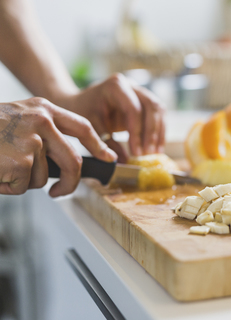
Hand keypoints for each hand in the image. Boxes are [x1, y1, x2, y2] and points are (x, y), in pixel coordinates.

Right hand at [0, 97, 116, 196]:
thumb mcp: (18, 119)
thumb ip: (45, 134)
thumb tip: (67, 163)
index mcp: (44, 108)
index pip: (83, 127)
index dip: (98, 145)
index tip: (109, 158)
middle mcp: (42, 120)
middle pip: (74, 160)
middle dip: (71, 183)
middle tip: (61, 192)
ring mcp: (32, 140)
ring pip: (44, 177)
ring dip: (25, 181)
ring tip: (2, 165)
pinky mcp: (21, 160)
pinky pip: (25, 186)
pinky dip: (9, 187)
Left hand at [56, 73, 165, 162]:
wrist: (81, 103)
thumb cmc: (83, 113)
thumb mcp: (91, 129)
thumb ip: (106, 145)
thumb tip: (124, 162)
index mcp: (115, 86)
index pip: (133, 109)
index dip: (137, 132)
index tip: (136, 153)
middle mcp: (131, 85)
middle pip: (151, 106)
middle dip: (151, 132)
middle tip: (148, 154)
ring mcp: (140, 91)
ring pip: (158, 109)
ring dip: (159, 132)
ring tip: (155, 153)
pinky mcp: (145, 101)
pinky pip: (158, 115)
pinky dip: (159, 131)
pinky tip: (156, 147)